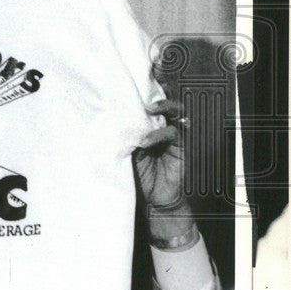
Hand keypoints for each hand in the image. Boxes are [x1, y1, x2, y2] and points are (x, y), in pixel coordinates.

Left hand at [134, 99, 194, 240]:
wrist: (155, 200)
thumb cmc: (139, 176)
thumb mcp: (126, 154)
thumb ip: (123, 138)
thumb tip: (109, 122)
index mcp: (146, 127)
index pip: (147, 107)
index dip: (142, 96)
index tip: (130, 90)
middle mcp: (160, 128)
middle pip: (164, 105)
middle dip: (157, 97)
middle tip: (144, 98)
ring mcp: (172, 137)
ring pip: (174, 113)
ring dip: (163, 109)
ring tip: (150, 109)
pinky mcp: (181, 147)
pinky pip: (174, 133)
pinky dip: (160, 134)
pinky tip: (146, 141)